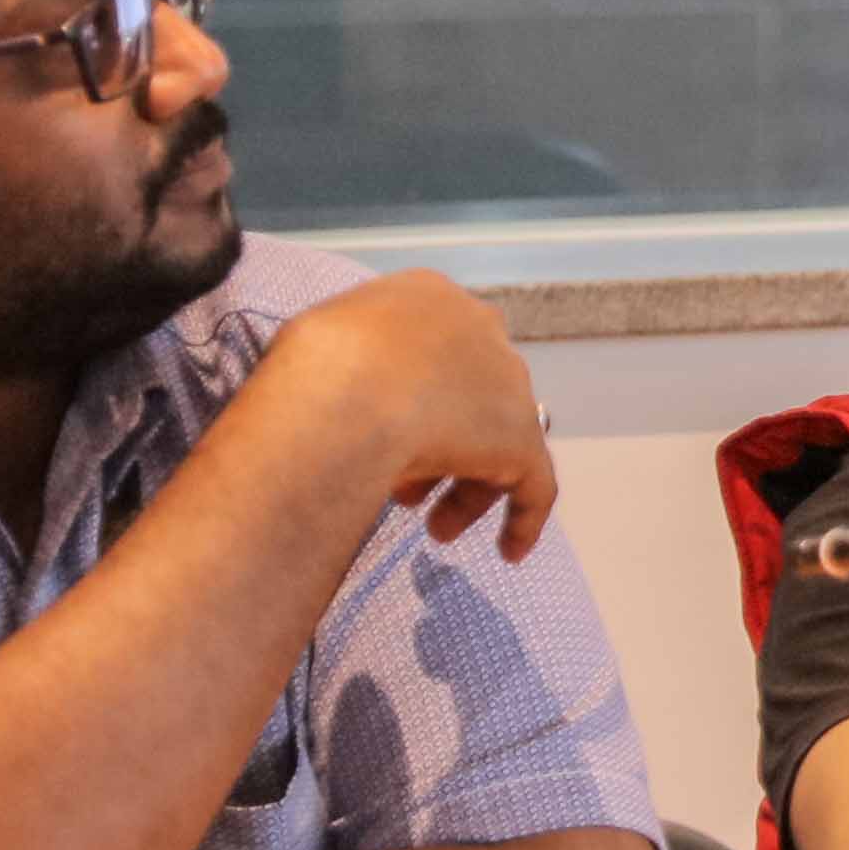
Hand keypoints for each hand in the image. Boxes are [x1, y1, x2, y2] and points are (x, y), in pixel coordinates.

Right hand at [262, 272, 555, 553]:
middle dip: (439, 449)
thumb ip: (341, 363)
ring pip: (498, 442)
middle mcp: (479, 330)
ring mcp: (507, 384)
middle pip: (469, 398)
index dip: (412, 401)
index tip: (384, 437)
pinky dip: (522, 519)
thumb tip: (330, 395)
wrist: (344, 387)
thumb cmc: (313, 363)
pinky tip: (509, 552)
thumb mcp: (316, 342)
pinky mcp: (523, 437)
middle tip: (407, 493)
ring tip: (436, 529)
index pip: (434, 354)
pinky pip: (535, 485)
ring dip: (467, 490)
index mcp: (429, 297)